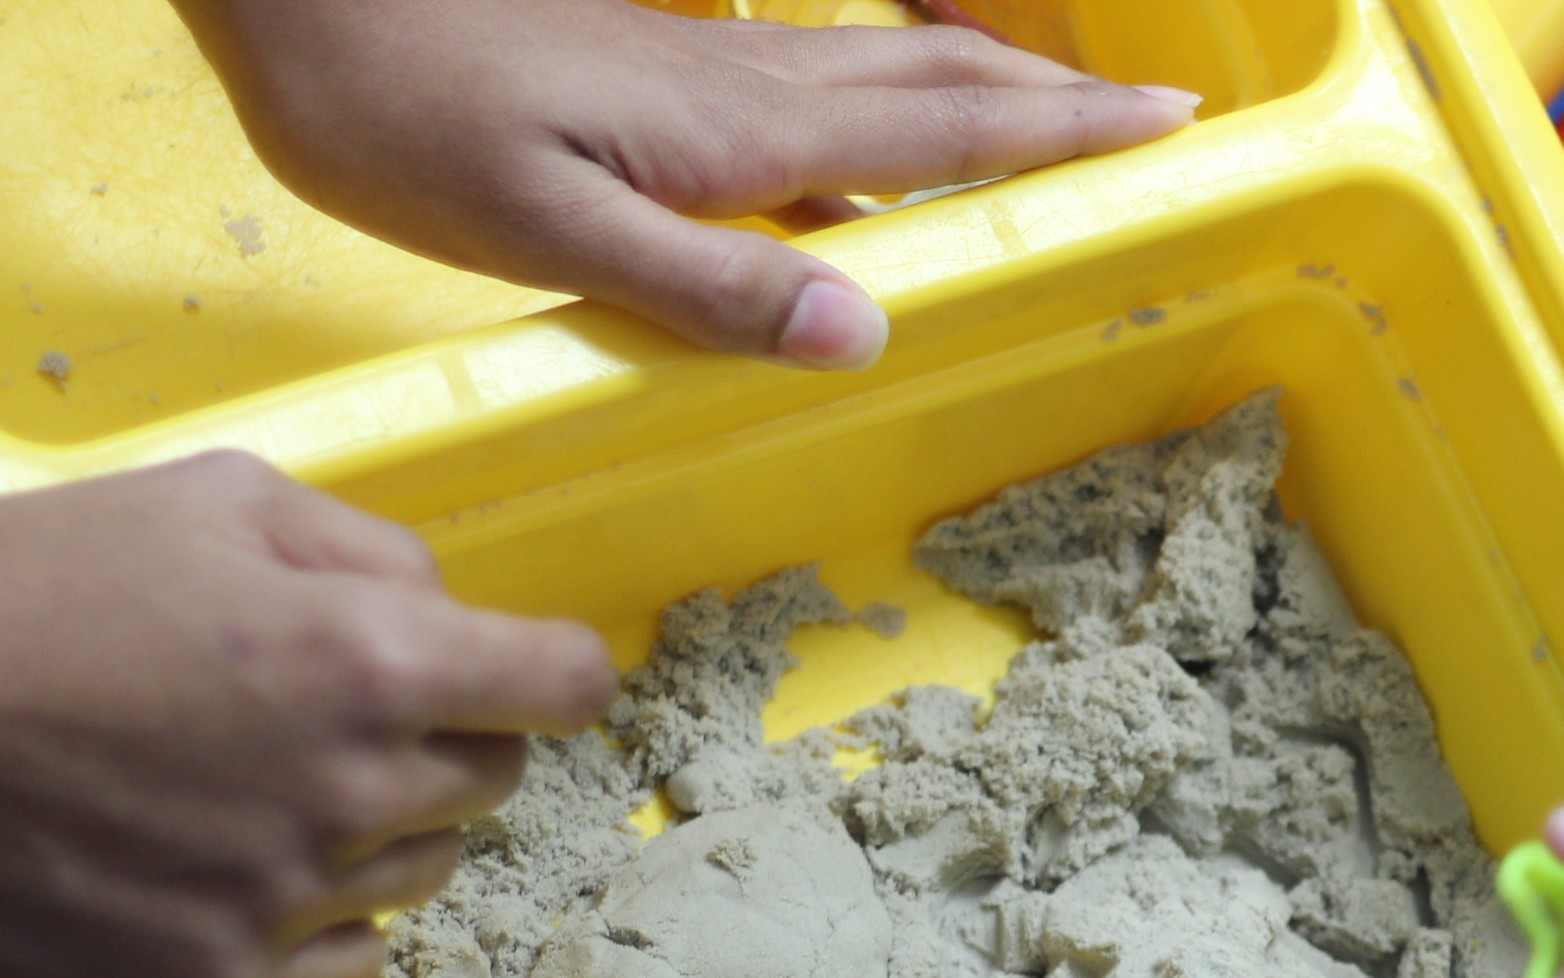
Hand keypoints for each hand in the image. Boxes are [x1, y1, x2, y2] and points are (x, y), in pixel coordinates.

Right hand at [0, 452, 616, 977]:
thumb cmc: (22, 585)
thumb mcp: (210, 499)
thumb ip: (362, 549)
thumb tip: (445, 606)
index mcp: (371, 662)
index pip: (563, 685)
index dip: (548, 668)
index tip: (523, 670)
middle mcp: (355, 790)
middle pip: (493, 777)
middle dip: (447, 735)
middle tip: (333, 705)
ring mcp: (289, 895)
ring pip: (424, 868)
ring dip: (383, 826)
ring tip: (263, 777)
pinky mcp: (219, 977)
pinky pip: (348, 958)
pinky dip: (322, 916)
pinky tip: (245, 861)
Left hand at [176, 0, 1199, 365]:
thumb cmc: (394, 111)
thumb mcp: (541, 225)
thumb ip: (705, 282)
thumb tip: (866, 327)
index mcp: (740, 137)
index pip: (941, 133)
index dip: (1059, 138)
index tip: (1169, 131)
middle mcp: (744, 89)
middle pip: (939, 81)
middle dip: (1055, 100)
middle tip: (1157, 111)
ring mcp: (701, 68)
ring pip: (884, 69)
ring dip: (986, 85)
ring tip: (1058, 106)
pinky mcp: (651, 64)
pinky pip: (816, 81)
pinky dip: (890, 95)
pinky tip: (880, 125)